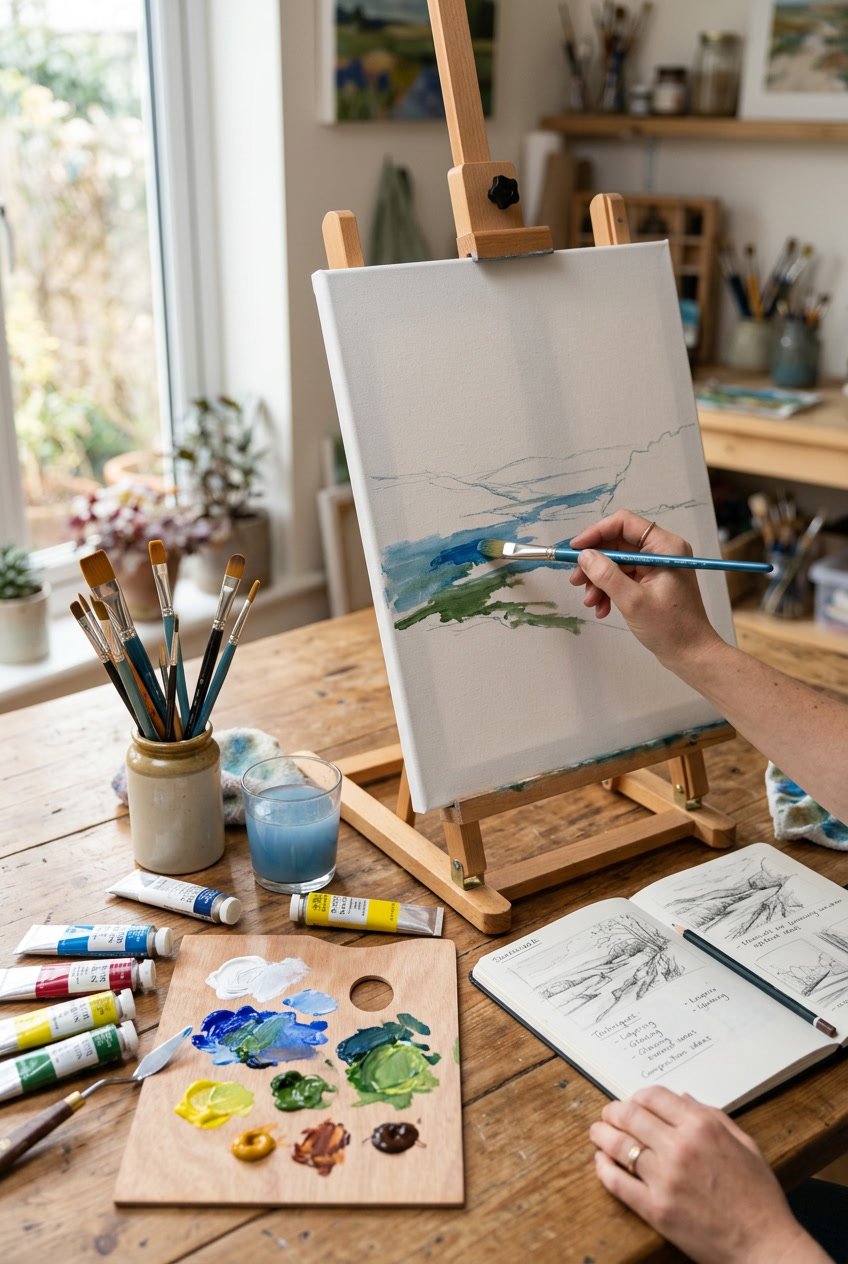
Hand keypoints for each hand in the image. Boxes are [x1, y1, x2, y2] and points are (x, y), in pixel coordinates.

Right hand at [568, 509, 722, 670]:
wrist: (691, 654)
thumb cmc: (671, 627)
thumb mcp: (633, 601)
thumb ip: (607, 575)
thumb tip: (584, 556)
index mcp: (665, 546)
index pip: (624, 523)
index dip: (596, 532)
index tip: (575, 549)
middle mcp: (661, 551)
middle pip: (617, 543)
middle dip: (594, 563)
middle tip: (576, 580)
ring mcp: (656, 567)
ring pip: (616, 562)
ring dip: (599, 581)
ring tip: (590, 602)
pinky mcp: (651, 582)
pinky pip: (622, 578)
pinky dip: (609, 590)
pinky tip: (602, 608)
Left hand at [589, 1087, 829, 1263]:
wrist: (764, 1245)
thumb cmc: (759, 1197)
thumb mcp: (745, 1145)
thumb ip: (713, 1116)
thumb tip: (682, 1099)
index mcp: (702, 1127)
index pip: (654, 1097)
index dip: (638, 1096)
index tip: (633, 1102)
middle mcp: (680, 1147)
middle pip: (631, 1116)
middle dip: (614, 1111)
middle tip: (608, 1114)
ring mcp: (665, 1179)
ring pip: (619, 1145)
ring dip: (602, 1135)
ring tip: (597, 1132)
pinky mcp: (655, 1209)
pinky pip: (618, 1183)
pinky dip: (603, 1169)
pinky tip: (601, 1163)